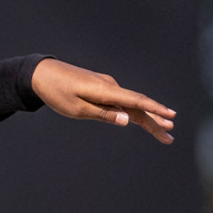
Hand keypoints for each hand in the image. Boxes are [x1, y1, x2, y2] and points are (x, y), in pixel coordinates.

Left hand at [30, 58, 175, 143]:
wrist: (41, 73)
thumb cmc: (57, 92)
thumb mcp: (77, 109)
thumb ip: (103, 114)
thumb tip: (127, 120)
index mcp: (105, 91)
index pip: (136, 101)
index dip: (155, 110)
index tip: (171, 117)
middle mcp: (110, 86)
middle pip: (137, 106)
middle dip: (155, 122)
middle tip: (170, 138)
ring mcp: (106, 87)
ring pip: (131, 104)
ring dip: (147, 118)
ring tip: (165, 130)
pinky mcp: (101, 88)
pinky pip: (121, 101)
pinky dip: (132, 111)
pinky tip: (142, 120)